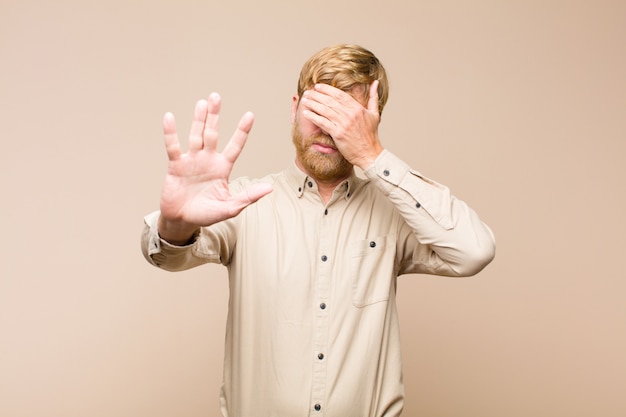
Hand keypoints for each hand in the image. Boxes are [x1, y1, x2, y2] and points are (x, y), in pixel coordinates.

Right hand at [158, 93, 271, 243]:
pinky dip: (171, 133)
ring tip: (201, 103)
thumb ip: (248, 196)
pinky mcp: (176, 166)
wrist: (183, 221)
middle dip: (214, 115)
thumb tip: (269, 188)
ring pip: (196, 135)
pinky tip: (169, 117)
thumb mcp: (231, 207)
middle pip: (212, 133)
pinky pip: (173, 146)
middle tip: (216, 96)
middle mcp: (208, 160)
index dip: (242, 131)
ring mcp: (191, 160)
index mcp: (223, 168)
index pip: (235, 145)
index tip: (249, 115)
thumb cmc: (207, 214)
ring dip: (198, 119)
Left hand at [300, 81, 383, 168]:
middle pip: (329, 101)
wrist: (369, 153)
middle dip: (316, 95)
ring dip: (312, 104)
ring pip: (324, 110)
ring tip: (304, 100)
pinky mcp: (338, 134)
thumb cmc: (371, 135)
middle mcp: (349, 114)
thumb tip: (375, 82)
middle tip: (307, 92)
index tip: (318, 86)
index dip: (327, 89)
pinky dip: (313, 117)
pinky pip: (322, 123)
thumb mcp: (375, 114)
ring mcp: (343, 124)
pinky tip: (306, 113)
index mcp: (357, 108)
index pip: (339, 94)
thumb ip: (373, 97)